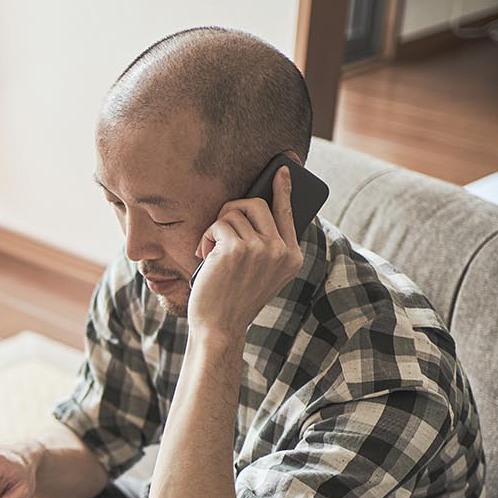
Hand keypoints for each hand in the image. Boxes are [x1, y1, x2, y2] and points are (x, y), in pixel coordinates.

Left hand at [188, 166, 302, 338]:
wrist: (219, 327)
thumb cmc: (233, 298)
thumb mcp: (260, 273)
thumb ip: (266, 245)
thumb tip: (256, 205)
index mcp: (292, 257)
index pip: (288, 213)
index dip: (283, 189)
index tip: (282, 169)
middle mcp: (281, 251)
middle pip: (256, 204)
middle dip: (231, 210)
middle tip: (219, 229)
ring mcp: (261, 249)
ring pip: (233, 213)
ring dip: (215, 229)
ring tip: (210, 253)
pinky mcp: (236, 249)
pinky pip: (217, 224)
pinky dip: (206, 237)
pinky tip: (204, 257)